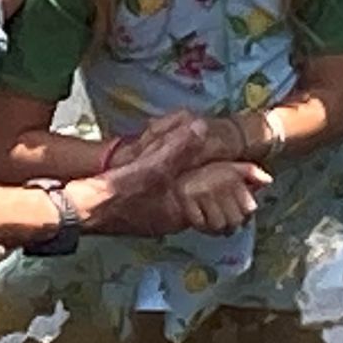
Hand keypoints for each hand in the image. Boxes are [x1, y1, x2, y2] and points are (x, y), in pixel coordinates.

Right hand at [67, 120, 268, 236]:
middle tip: (248, 174)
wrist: (79, 212)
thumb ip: (176, 149)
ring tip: (219, 170)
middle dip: (226, 184)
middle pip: (207, 197)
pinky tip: (173, 170)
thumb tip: (202, 127)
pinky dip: (179, 180)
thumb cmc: (115, 196)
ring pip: (189, 195)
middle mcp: (172, 215)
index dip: (239, 179)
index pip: (218, 192)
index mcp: (181, 209)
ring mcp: (155, 214)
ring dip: (204, 182)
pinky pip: (170, 193)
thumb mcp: (150, 170)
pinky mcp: (140, 209)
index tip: (263, 175)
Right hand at [176, 161, 266, 235]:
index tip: (241, 213)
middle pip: (235, 220)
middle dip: (233, 225)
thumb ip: (253, 173)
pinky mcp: (185, 196)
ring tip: (217, 221)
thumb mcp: (235, 169)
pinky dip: (202, 227)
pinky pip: (199, 224)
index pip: (249, 208)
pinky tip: (203, 220)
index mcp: (232, 173)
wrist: (182, 173)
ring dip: (218, 228)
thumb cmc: (213, 175)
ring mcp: (200, 189)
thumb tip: (268, 181)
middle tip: (228, 222)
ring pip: (218, 225)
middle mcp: (217, 180)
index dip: (247, 216)